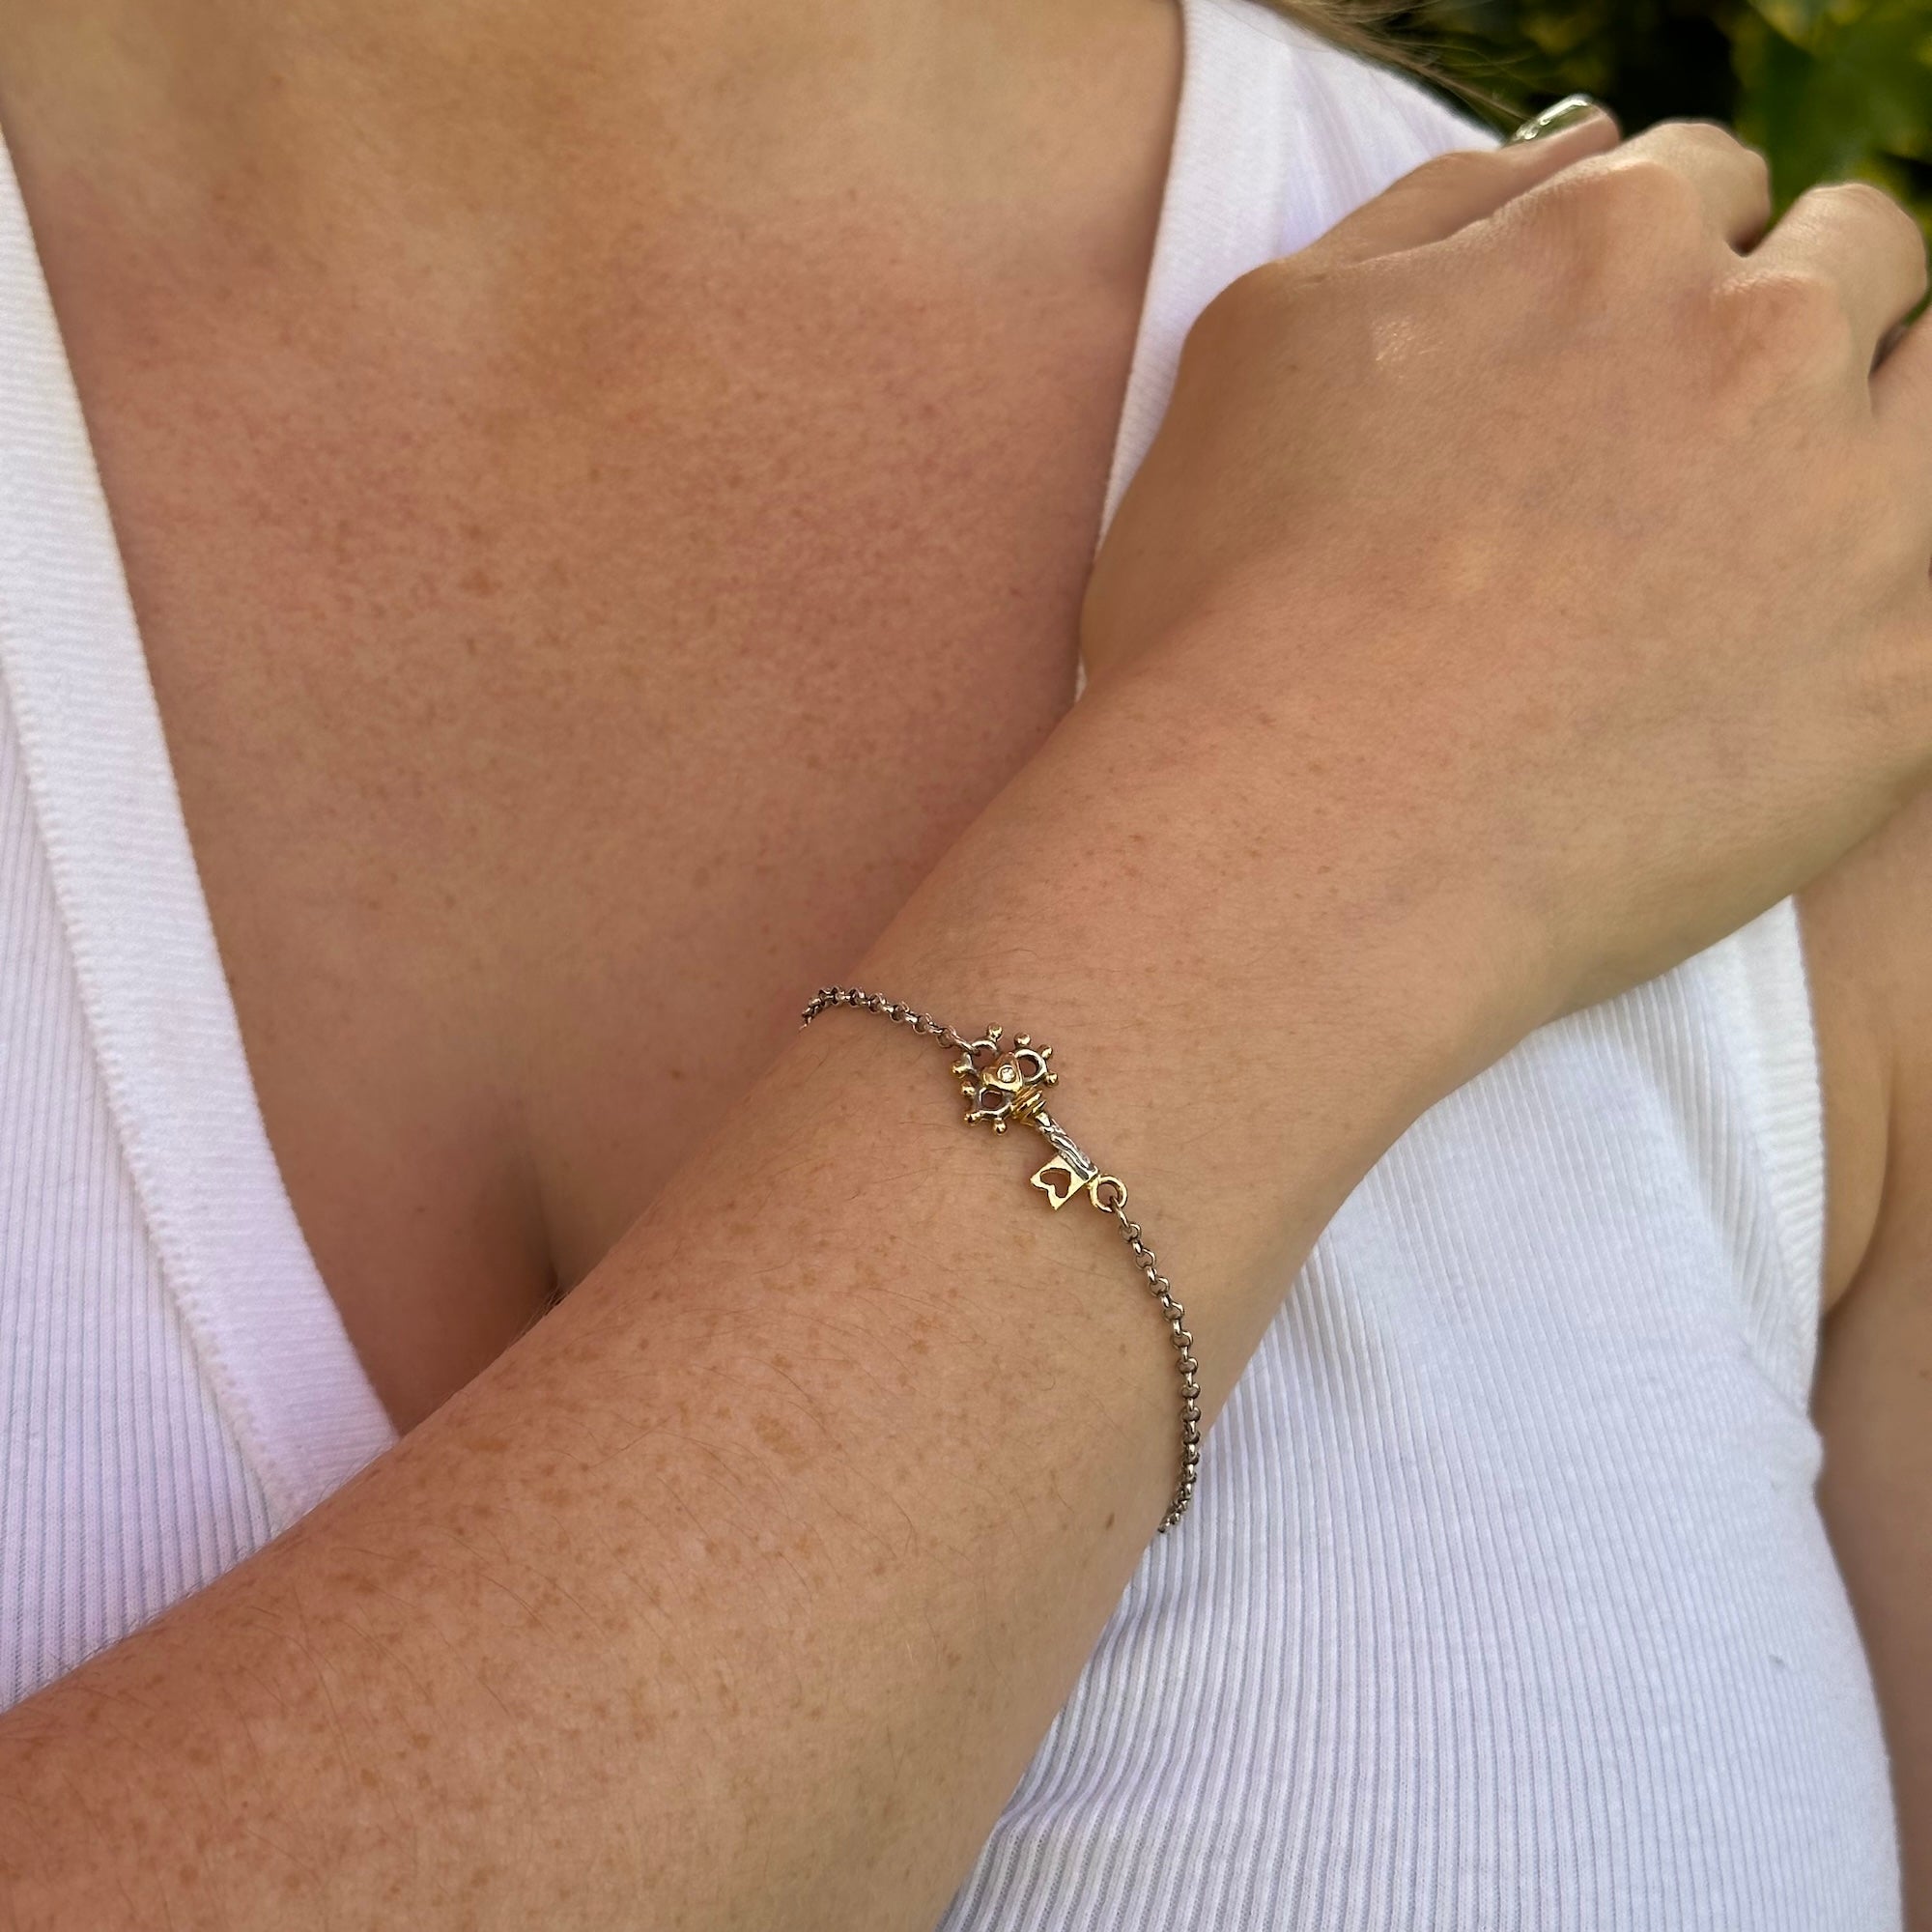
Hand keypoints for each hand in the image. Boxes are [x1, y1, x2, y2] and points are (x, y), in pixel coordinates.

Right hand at [1082, 119, 1931, 1021]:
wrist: (1295, 841)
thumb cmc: (1239, 606)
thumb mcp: (1266, 340)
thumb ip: (1434, 209)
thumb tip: (1577, 140)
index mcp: (1608, 244)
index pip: (1700, 180)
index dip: (1656, 258)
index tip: (1612, 350)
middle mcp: (1761, 344)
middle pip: (1854, 259)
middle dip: (1786, 317)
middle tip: (1687, 442)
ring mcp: (1854, 514)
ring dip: (1876, 425)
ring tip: (1769, 529)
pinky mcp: (1899, 686)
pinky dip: (1892, 593)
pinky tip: (1798, 644)